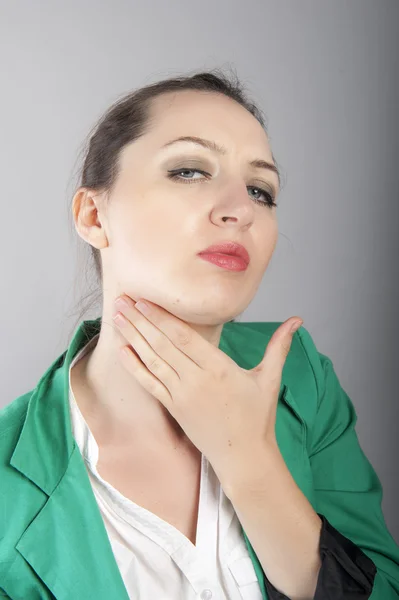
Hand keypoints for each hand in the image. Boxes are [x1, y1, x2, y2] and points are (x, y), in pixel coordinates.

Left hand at [112, 294, 302, 487]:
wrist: (244, 457)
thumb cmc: (257, 418)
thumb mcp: (269, 378)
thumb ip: (279, 346)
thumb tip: (297, 319)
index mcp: (218, 368)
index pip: (183, 336)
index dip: (161, 317)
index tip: (144, 301)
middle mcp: (195, 379)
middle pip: (162, 344)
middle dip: (139, 320)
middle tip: (121, 299)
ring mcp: (181, 395)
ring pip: (152, 360)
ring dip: (132, 337)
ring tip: (117, 317)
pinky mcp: (173, 408)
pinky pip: (149, 384)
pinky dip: (134, 366)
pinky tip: (122, 350)